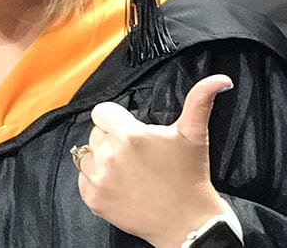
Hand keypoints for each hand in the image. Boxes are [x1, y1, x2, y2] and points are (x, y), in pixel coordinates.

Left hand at [77, 75, 233, 246]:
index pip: (103, 111)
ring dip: (102, 158)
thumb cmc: (190, 176)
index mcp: (128, 135)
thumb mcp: (193, 135)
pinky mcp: (92, 197)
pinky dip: (96, 179)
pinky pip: (83, 177)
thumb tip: (219, 79)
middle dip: (112, 139)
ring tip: (129, 170)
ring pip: (87, 154)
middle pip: (96, 133)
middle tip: (137, 155)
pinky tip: (121, 184)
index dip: (117, 118)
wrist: (186, 222)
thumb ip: (199, 101)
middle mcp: (108, 155)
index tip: (131, 130)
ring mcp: (97, 177)